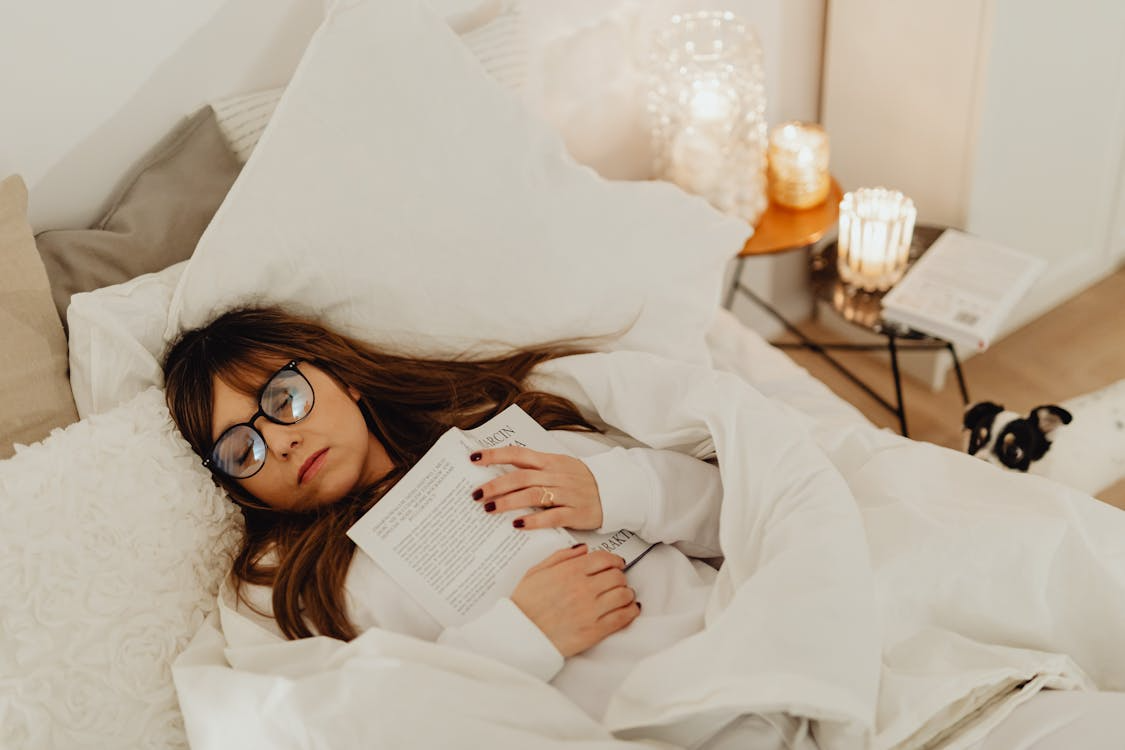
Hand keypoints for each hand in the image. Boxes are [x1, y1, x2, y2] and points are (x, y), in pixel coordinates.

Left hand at [471, 446, 602, 529]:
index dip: (495, 455)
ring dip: (508, 502)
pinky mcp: (576, 513)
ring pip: (532, 495)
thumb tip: (503, 470)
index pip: (518, 454)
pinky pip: (552, 517)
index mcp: (550, 461)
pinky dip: (533, 520)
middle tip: (476, 494)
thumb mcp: (560, 466)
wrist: (616, 491)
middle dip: (495, 485)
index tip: (474, 458)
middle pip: (520, 477)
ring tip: (489, 509)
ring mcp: (566, 494)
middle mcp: (556, 475)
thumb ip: (535, 468)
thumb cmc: (583, 480)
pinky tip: (517, 524)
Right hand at [510, 544, 639, 657]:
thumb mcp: (536, 572)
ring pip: (624, 594)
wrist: (519, 636)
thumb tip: (583, 548)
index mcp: (570, 571)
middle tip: (616, 581)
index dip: (614, 560)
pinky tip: (630, 610)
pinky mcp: (595, 630)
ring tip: (623, 596)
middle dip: (619, 576)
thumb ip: (561, 556)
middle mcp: (583, 588)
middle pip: (617, 575)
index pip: (604, 558)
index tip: (616, 564)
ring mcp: (591, 609)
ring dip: (626, 593)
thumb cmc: (524, 604)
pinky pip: (623, 617)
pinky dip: (631, 611)